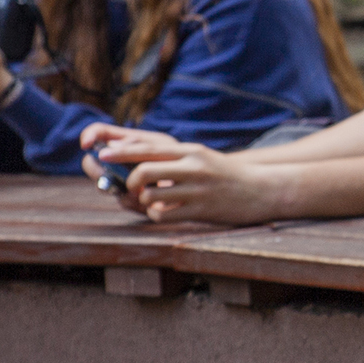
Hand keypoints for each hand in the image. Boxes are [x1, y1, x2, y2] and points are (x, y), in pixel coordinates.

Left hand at [78, 128, 284, 224]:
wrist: (261, 190)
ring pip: (151, 194)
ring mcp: (197, 189)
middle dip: (129, 181)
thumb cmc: (224, 175)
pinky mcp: (201, 209)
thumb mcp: (201, 158)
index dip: (121, 152)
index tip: (102, 154)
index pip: (148, 148)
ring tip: (150, 200)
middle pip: (144, 171)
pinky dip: (157, 214)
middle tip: (130, 188)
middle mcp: (192, 167)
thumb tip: (137, 157)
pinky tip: (164, 212)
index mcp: (190, 151)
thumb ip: (173, 157)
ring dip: (143, 200)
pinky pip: (164, 214)